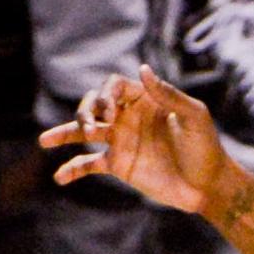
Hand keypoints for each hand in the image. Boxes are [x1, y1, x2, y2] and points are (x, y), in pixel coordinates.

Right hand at [38, 65, 240, 215]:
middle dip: (85, 112)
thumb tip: (142, 68)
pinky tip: (59, 177)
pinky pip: (88, 165)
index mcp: (144, 100)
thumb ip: (168, 95)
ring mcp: (120, 141)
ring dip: (64, 134)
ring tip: (45, 141)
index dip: (105, 95)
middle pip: (93, 104)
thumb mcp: (193, 117)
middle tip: (90, 127)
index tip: (108, 112)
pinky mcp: (118, 165)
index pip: (113, 86)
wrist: (209, 185)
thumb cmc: (206, 147)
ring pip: (83, 132)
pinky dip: (72, 170)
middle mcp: (127, 117)